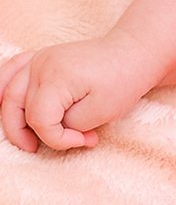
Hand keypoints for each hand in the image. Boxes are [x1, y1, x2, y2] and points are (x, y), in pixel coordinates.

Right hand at [0, 29, 165, 151]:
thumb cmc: (122, 81)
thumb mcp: (101, 111)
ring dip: (11, 118)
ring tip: (25, 137)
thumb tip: (52, 130)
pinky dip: (3, 88)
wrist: (132, 54)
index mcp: (57, 76)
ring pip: (8, 92)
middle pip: (16, 106)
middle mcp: (42, 64)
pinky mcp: (41, 58)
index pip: (39, 119)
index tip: (83, 140)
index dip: (56, 138)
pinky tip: (2, 103)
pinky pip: (11, 71)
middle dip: (26, 134)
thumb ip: (69, 125)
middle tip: (36, 150)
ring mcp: (39, 59)